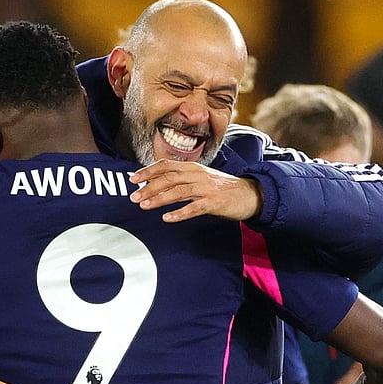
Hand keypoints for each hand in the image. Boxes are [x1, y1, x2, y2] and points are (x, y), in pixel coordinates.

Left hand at [129, 159, 262, 221]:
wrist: (249, 194)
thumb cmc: (221, 188)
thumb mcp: (200, 179)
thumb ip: (181, 180)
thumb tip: (157, 186)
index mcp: (193, 167)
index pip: (166, 165)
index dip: (148, 171)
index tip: (132, 179)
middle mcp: (198, 175)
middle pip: (169, 178)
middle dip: (149, 187)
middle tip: (133, 197)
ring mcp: (207, 188)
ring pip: (179, 191)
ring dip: (159, 198)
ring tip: (144, 205)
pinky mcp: (214, 202)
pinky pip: (194, 208)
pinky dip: (180, 212)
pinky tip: (167, 218)